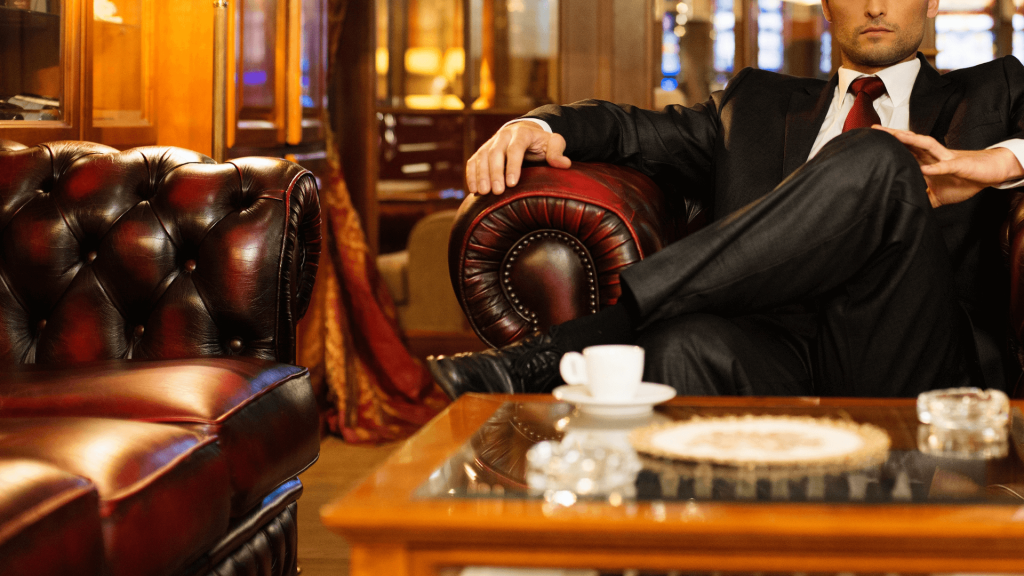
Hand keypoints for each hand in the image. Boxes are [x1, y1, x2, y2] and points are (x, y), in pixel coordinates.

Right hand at [466, 121, 570, 194]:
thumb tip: (565, 164)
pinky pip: (473, 162)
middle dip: (495, 173)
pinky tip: (473, 190)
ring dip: (481, 175)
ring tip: (484, 193)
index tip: (512, 183)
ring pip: (482, 157)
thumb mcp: (554, 143)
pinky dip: (471, 175)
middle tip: (497, 192)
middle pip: (495, 153)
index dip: (512, 166)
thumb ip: (558, 152)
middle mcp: (503, 136)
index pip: (515, 149)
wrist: (525, 132)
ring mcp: (491, 143)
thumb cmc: (541, 142)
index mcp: (521, 133)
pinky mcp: (482, 151)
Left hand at [872, 125, 1023, 207]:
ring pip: (926, 146)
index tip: (870, 142)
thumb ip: (921, 198)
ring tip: (895, 135)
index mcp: (927, 161)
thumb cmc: (964, 180)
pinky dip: (935, 168)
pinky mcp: (960, 166)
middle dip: (893, 135)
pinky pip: (946, 167)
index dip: (888, 146)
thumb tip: (904, 208)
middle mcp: (934, 156)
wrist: (991, 173)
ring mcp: (947, 159)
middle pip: (911, 142)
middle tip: (874, 129)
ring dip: (911, 140)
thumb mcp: (937, 195)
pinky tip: (924, 169)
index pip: (904, 150)